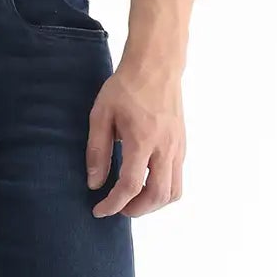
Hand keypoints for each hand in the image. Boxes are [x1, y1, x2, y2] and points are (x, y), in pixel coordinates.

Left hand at [87, 56, 184, 217]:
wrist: (156, 66)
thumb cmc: (125, 87)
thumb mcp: (101, 115)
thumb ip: (97, 151)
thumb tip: (94, 183)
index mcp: (142, 140)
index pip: (130, 186)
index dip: (113, 204)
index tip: (99, 210)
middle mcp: (165, 148)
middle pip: (157, 196)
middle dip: (135, 210)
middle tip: (117, 208)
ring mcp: (178, 147)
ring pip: (173, 192)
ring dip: (152, 204)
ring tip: (132, 199)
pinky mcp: (182, 145)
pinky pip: (178, 178)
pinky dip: (162, 190)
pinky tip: (145, 182)